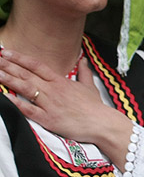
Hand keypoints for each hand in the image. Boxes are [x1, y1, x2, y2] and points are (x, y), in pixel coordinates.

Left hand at [0, 47, 133, 165]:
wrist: (102, 123)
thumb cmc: (95, 107)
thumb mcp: (90, 86)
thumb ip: (84, 72)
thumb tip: (83, 60)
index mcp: (61, 81)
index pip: (37, 66)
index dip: (20, 59)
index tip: (6, 53)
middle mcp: (53, 90)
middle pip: (27, 75)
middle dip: (8, 66)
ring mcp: (49, 104)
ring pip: (25, 89)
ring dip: (9, 80)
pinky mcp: (48, 119)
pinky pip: (29, 110)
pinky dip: (16, 103)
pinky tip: (5, 97)